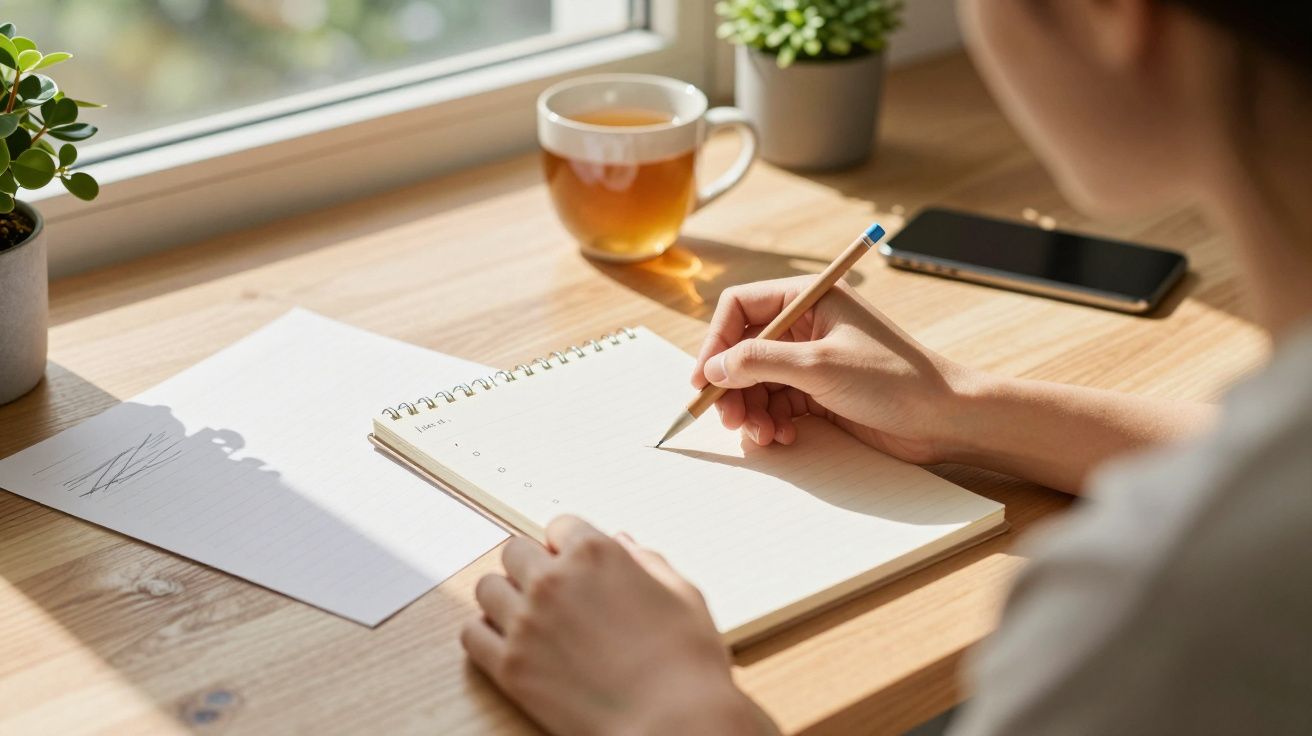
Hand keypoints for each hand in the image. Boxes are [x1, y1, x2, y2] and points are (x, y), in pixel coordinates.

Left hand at [462, 516, 774, 735]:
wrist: (673, 723)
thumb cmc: (686, 664)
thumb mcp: (682, 595)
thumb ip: (647, 561)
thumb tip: (623, 544)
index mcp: (596, 554)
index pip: (560, 526)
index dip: (568, 546)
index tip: (572, 563)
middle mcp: (554, 580)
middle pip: (515, 551)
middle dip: (533, 566)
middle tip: (551, 591)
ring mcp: (526, 622)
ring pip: (487, 587)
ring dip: (506, 597)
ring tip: (528, 617)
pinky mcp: (509, 666)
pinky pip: (472, 634)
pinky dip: (486, 635)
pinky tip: (508, 643)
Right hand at [692, 276, 981, 463]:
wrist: (945, 418)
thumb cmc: (893, 379)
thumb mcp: (818, 366)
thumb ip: (759, 361)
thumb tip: (714, 368)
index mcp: (810, 299)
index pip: (741, 308)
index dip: (716, 342)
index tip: (704, 379)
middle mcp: (808, 325)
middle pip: (744, 349)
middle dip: (732, 385)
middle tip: (729, 419)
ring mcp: (813, 359)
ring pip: (758, 381)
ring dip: (752, 409)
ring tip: (763, 435)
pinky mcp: (821, 392)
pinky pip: (778, 403)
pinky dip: (773, 421)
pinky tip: (783, 437)